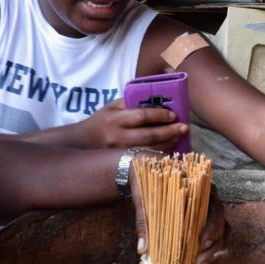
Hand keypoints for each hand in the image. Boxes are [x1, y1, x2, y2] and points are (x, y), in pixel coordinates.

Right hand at [73, 100, 187, 149]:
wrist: (80, 143)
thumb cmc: (99, 122)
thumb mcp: (110, 107)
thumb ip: (129, 102)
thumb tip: (154, 98)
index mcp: (115, 119)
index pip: (141, 115)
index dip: (159, 115)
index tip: (173, 114)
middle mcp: (117, 137)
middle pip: (149, 136)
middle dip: (169, 132)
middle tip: (184, 128)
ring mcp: (119, 153)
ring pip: (149, 151)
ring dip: (167, 145)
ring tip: (180, 138)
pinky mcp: (121, 164)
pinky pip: (144, 160)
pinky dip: (158, 155)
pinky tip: (169, 151)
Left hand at [134, 162, 229, 263]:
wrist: (145, 171)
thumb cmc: (148, 181)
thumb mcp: (144, 196)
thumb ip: (144, 219)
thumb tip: (143, 250)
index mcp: (200, 188)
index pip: (214, 206)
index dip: (212, 226)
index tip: (202, 242)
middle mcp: (208, 200)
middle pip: (222, 224)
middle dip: (215, 246)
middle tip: (200, 263)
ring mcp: (208, 214)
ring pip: (222, 234)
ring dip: (215, 253)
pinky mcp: (204, 225)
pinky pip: (215, 241)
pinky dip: (211, 256)